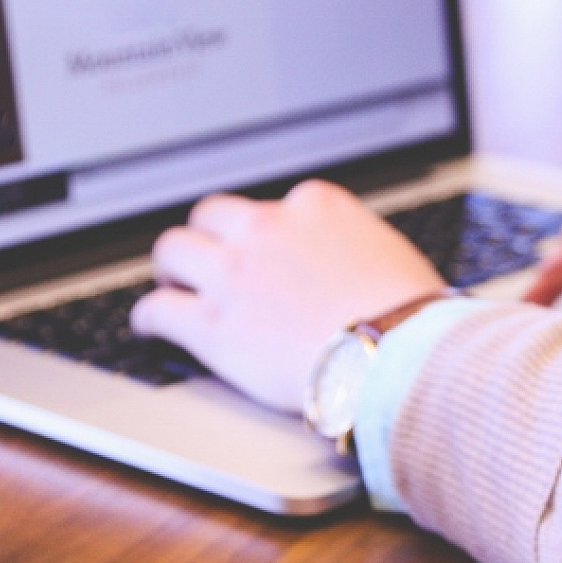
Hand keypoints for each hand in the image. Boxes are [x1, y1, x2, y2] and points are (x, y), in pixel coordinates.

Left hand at [131, 180, 445, 412]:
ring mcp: (235, 274)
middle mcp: (267, 228)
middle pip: (212, 215)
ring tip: (172, 285)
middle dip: (207, 237)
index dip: (263, 233)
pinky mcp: (213, 325)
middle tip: (206, 261)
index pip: (273, 206)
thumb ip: (357, 249)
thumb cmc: (412, 318)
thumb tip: (359, 268)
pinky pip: (159, 310)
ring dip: (171, 268)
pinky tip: (150, 326)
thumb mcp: (391, 256)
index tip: (262, 250)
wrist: (398, 356)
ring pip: (174, 250)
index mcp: (316, 206)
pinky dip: (149, 317)